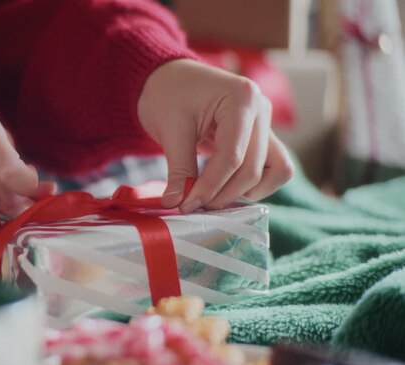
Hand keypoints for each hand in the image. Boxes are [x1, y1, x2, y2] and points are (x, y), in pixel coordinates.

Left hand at [138, 59, 293, 211]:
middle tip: (194, 206)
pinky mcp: (261, 136)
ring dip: (245, 192)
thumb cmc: (167, 94)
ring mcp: (265, 123)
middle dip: (224, 194)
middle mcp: (261, 109)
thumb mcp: (169, 130)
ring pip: (276, 171)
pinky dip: (252, 184)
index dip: (210, 187)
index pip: (233, 156)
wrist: (167, 78)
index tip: (186, 205)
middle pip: (254, 168)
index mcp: (242, 98)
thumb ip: (179, 169)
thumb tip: (177, 203)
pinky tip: (223, 189)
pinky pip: (271, 167)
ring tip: (211, 198)